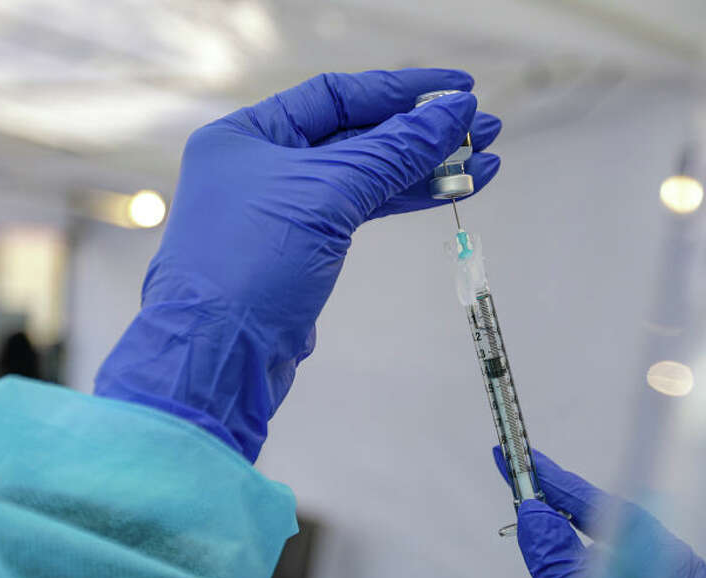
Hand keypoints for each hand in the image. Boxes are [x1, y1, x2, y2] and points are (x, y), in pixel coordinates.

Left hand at [96, 69, 500, 460]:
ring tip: (484, 162)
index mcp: (250, 135)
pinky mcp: (307, 250)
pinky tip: (453, 191)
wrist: (221, 357)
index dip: (403, 91)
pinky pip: (366, 211)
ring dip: (427, 169)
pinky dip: (408, 200)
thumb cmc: (253, 264)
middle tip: (484, 129)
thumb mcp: (327, 194)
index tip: (459, 91)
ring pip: (369, 177)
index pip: (339, 96)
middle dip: (423, 132)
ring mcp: (287, 210)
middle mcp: (265, 165)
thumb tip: (452, 115)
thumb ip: (394, 151)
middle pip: (359, 135)